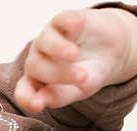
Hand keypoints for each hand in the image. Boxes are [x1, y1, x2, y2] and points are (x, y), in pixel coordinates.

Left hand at [14, 8, 136, 112]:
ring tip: (73, 55)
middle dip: (57, 74)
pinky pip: (61, 20)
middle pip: (35, 67)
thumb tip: (44, 101)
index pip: (24, 91)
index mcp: (36, 82)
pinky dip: (68, 23)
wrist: (112, 50)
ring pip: (45, 42)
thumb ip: (60, 96)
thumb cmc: (89, 73)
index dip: (27, 98)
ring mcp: (48, 38)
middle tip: (82, 77)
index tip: (37, 105)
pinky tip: (76, 27)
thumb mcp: (79, 89)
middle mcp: (37, 59)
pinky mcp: (63, 20)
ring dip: (57, 48)